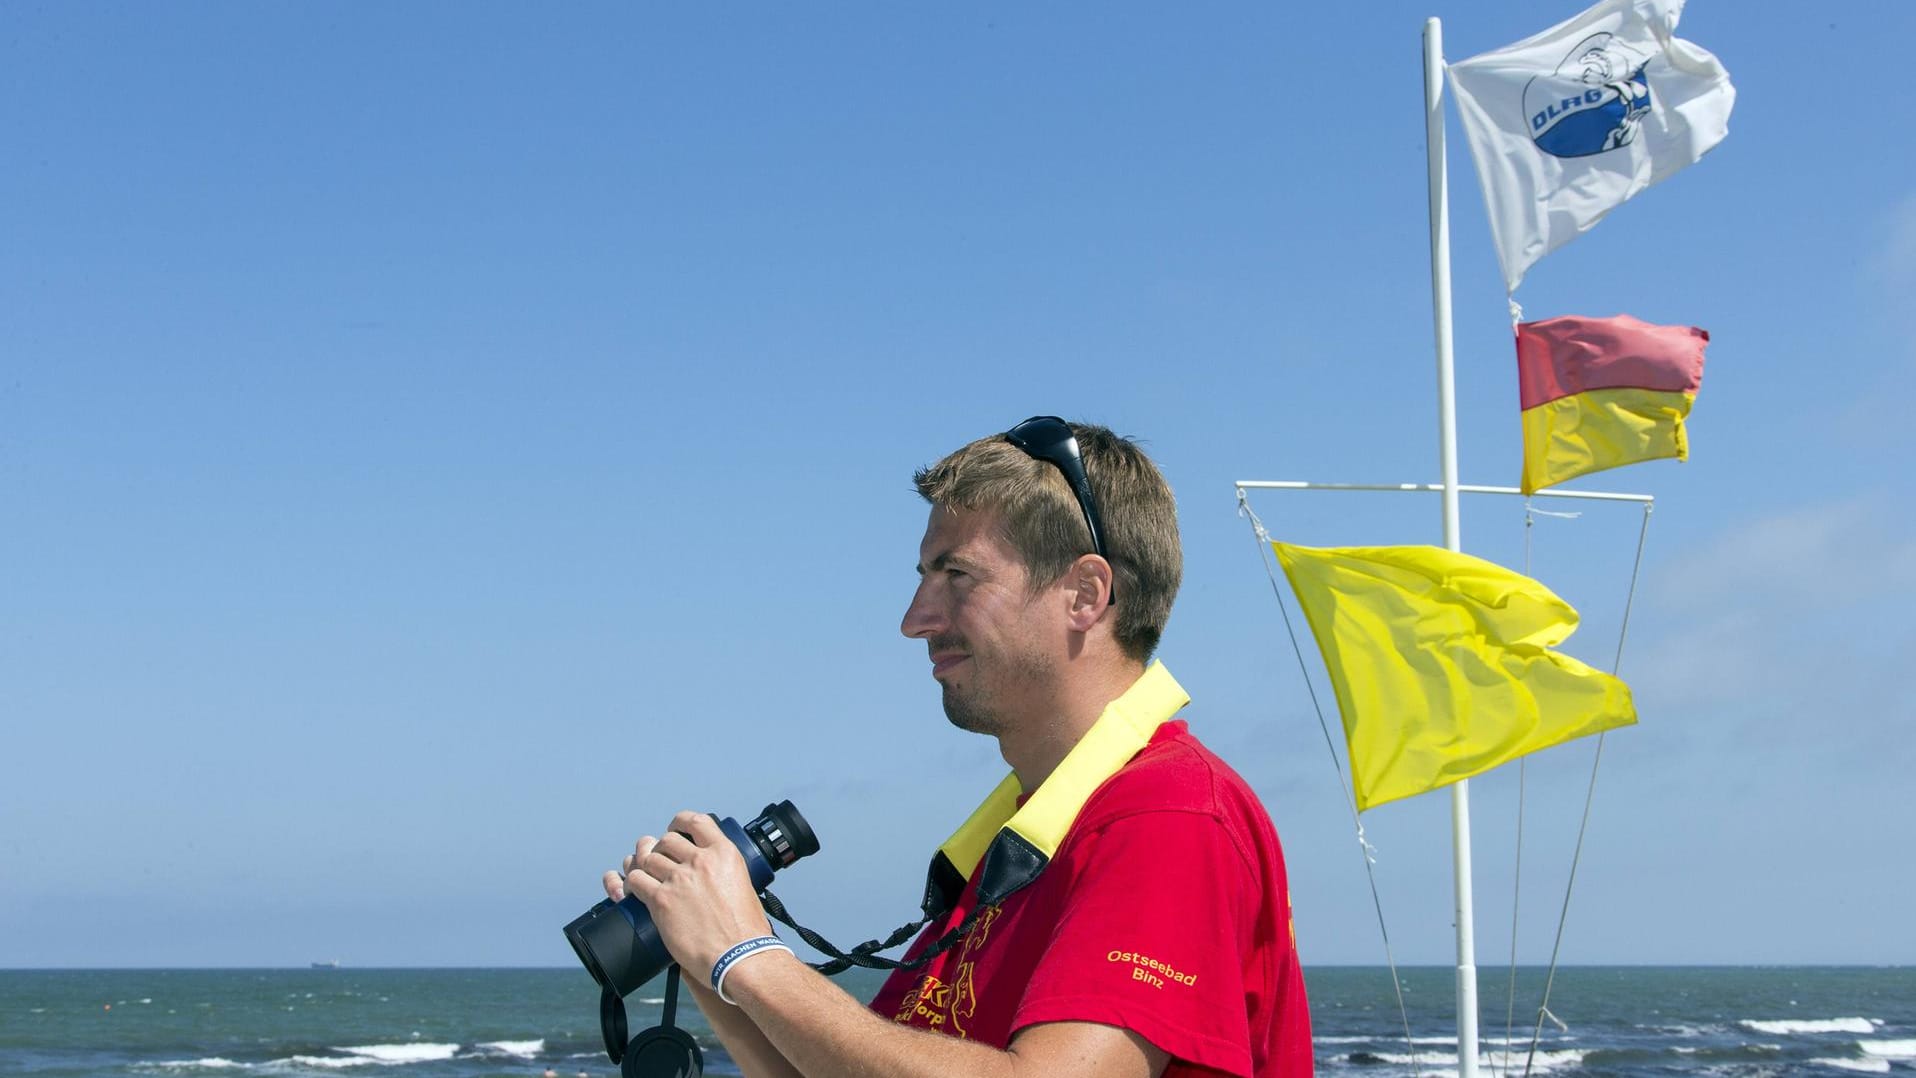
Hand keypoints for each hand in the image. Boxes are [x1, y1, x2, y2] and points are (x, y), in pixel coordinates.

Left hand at [602, 811, 775, 975]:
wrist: (739, 955)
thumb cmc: (745, 929)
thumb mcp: (742, 884)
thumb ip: (723, 871)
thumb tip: (710, 873)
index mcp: (724, 853)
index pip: (695, 822)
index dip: (679, 822)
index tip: (673, 829)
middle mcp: (700, 860)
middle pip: (666, 841)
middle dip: (657, 848)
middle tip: (656, 860)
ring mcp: (679, 879)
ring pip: (647, 859)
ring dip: (641, 865)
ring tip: (640, 873)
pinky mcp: (661, 900)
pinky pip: (636, 881)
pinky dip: (631, 883)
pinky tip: (633, 889)